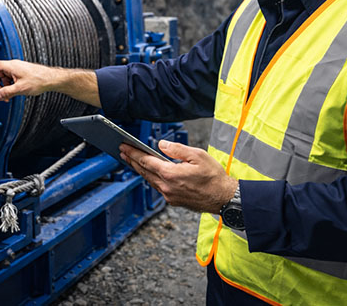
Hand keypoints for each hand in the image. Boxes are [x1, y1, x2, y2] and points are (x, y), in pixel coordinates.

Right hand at [0, 59, 54, 100]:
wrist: (51, 79)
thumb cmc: (39, 79)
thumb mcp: (20, 89)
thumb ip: (6, 93)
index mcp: (11, 66)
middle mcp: (13, 67)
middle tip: (2, 95)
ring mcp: (17, 70)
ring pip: (4, 79)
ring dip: (4, 88)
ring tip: (10, 96)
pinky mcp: (20, 74)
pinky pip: (10, 80)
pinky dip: (10, 87)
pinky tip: (14, 93)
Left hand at [119, 140, 237, 213]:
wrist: (224, 198)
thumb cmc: (214, 177)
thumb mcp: (197, 155)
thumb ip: (177, 149)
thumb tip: (161, 145)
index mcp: (171, 174)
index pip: (146, 161)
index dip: (133, 153)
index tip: (123, 146)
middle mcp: (167, 187)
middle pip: (144, 172)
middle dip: (132, 160)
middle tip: (122, 152)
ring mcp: (170, 196)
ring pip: (150, 180)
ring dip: (140, 170)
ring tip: (132, 160)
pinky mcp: (174, 201)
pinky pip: (158, 187)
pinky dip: (151, 178)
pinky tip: (149, 172)